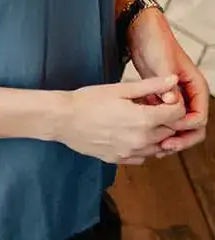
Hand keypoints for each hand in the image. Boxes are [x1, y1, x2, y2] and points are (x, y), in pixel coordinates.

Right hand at [57, 77, 187, 162]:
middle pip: (171, 131)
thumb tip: (172, 80)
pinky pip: (143, 157)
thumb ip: (150, 86)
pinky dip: (142, 147)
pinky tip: (129, 135)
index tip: (163, 100)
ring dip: (156, 135)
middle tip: (149, 108)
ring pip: (159, 147)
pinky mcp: (120, 160)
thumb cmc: (87, 101)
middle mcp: (142, 140)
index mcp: (144, 120)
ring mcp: (131, 153)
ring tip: (139, 122)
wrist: (61, 119)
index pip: (177, 114)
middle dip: (165, 120)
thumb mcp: (119, 89)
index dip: (174, 104)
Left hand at [127, 10, 210, 153]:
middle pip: (193, 126)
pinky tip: (145, 135)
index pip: (199, 116)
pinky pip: (165, 118)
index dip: (185, 127)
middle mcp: (189, 94)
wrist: (142, 31)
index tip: (169, 131)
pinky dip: (158, 127)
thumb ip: (167, 83)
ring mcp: (176, 97)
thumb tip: (172, 102)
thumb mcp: (162, 62)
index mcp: (196, 87)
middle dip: (181, 138)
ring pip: (178, 125)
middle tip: (164, 147)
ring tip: (154, 147)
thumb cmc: (155, 43)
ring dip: (169, 136)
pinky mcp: (162, 97)